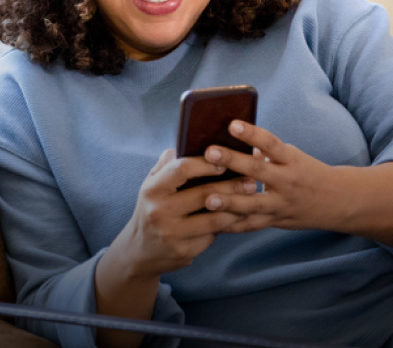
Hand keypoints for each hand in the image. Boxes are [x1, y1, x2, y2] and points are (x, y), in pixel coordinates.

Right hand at [106, 149, 254, 277]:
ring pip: (214, 218)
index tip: (226, 159)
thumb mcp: (152, 185)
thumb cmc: (152, 209)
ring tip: (251, 198)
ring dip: (237, 208)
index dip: (206, 163)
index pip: (182, 169)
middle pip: (204, 194)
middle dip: (232, 186)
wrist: (140, 250)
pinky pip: (212, 236)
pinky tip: (238, 218)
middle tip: (251, 180)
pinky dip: (226, 226)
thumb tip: (186, 141)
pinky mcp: (184, 251)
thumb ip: (167, 164)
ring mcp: (171, 233)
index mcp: (152, 189)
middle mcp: (159, 211)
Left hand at [201, 120, 337, 233]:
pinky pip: (251, 225)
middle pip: (258, 171)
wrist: (338, 201)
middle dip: (233, 161)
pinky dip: (232, 225)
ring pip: (253, 204)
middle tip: (209, 153)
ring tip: (208, 199)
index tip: (232, 124)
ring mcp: (281, 204)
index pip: (271, 143)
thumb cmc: (309, 173)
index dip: (252, 133)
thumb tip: (236, 141)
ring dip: (229, 202)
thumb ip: (268, 153)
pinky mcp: (276, 221)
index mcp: (291, 160)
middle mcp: (287, 182)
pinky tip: (211, 222)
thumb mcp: (293, 157)